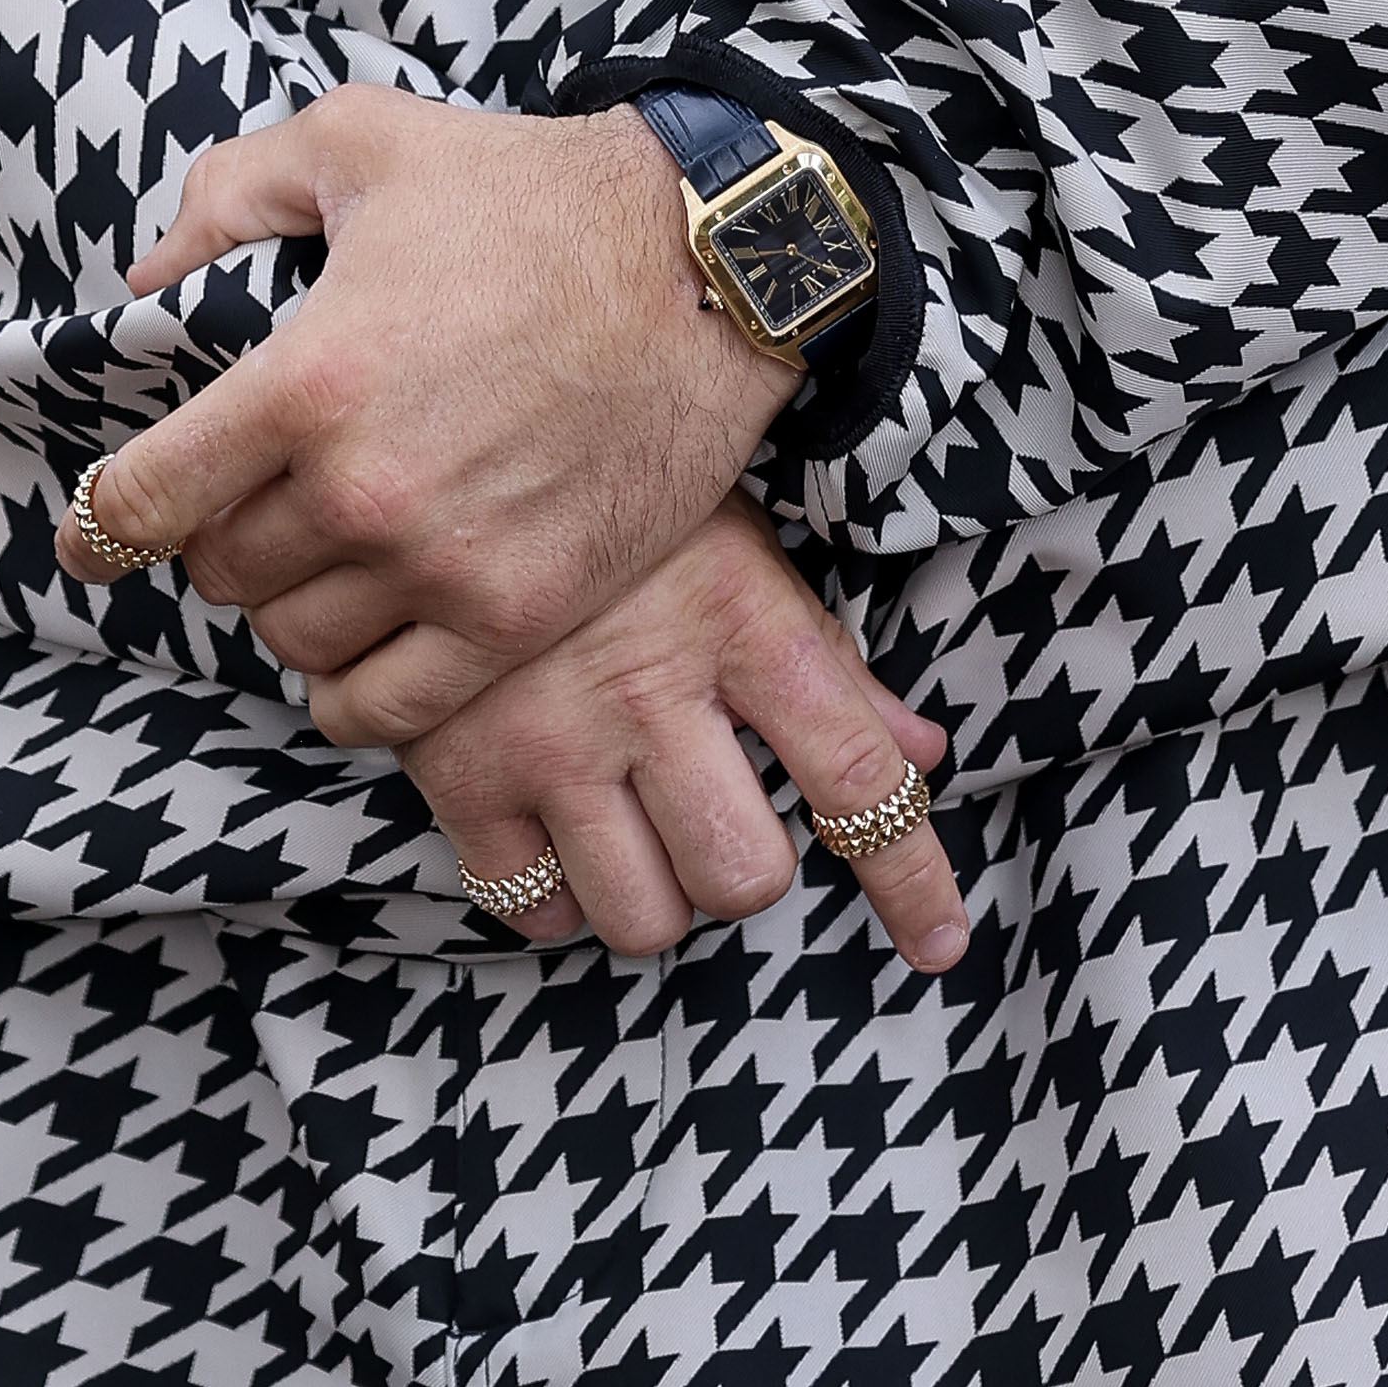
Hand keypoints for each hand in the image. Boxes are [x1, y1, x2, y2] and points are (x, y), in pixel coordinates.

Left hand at [57, 93, 789, 738]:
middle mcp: (361, 490)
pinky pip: (389, 709)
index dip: (97, 525)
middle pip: (222, 572)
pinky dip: (354, 692)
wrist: (703, 261)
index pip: (142, 499)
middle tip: (250, 505)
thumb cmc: (528, 192)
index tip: (89, 537)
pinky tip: (359, 652)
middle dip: (220, 539)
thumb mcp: (359, 139)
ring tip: (315, 563)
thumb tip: (151, 275)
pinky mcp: (518, 614)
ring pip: (297, 642)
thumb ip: (231, 193)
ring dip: (289, 607)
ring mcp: (443, 565)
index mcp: (305, 380)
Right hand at [405, 501, 965, 980]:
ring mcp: (548, 736)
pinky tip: (561, 828)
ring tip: (637, 823)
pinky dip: (558, 891)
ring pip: (642, 916)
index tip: (939, 942)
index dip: (909, 876)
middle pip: (742, 875)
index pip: (854, 777)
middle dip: (744, 864)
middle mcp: (648, 687)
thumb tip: (921, 756)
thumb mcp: (738, 548)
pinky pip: (530, 906)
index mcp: (738, 620)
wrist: (448, 445)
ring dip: (656, 891)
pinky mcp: (458, 770)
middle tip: (715, 810)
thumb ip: (829, 663)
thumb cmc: (619, 500)